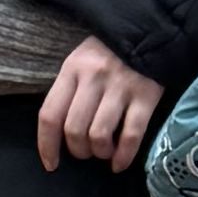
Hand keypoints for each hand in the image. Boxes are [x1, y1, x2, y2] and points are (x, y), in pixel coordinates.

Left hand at [37, 39, 163, 172]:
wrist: (150, 32)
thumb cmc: (110, 53)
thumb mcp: (81, 62)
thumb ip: (70, 91)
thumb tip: (62, 132)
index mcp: (72, 69)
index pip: (50, 115)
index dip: (47, 145)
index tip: (51, 163)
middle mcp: (93, 78)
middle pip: (75, 129)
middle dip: (78, 150)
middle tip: (86, 152)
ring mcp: (121, 88)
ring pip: (100, 135)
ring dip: (100, 152)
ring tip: (105, 152)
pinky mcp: (147, 97)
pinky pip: (131, 135)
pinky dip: (124, 156)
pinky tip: (120, 163)